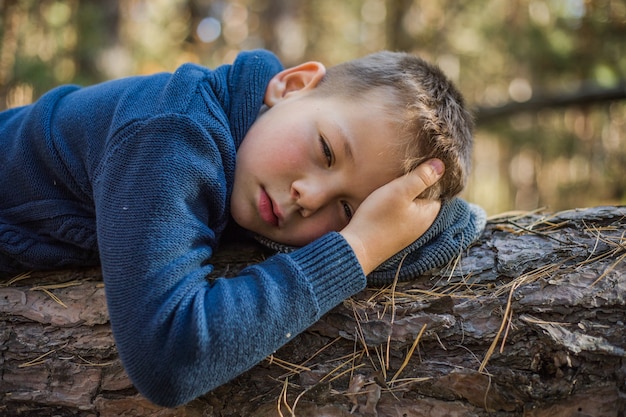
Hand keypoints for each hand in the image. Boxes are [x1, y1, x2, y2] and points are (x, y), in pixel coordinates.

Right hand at [340, 159, 443, 274]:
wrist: (356, 249)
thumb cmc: (378, 219)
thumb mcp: (400, 191)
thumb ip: (421, 177)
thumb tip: (441, 165)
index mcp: (429, 213)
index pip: (438, 189)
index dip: (427, 176)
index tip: (414, 166)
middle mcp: (422, 225)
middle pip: (423, 198)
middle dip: (415, 186)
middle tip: (400, 172)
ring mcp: (408, 232)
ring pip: (410, 206)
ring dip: (402, 196)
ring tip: (390, 185)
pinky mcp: (394, 235)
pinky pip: (399, 216)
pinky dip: (394, 207)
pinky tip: (383, 202)